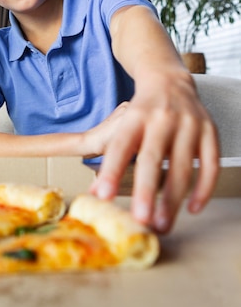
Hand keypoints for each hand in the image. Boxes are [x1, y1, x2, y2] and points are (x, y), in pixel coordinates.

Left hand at [90, 70, 219, 233]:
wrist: (169, 81)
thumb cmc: (140, 114)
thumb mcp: (119, 128)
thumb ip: (108, 158)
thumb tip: (95, 193)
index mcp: (134, 118)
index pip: (120, 147)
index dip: (111, 171)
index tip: (102, 196)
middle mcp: (161, 119)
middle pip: (152, 159)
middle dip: (145, 191)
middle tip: (140, 220)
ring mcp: (189, 125)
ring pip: (183, 167)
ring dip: (173, 200)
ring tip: (162, 224)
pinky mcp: (210, 131)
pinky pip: (210, 164)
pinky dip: (203, 189)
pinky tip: (192, 208)